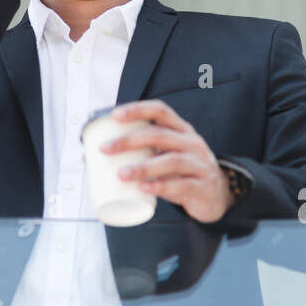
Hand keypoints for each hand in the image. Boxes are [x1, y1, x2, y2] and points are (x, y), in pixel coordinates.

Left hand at [96, 99, 234, 223]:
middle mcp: (192, 143)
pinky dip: (161, 187)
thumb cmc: (182, 172)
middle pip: (160, 135)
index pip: (160, 111)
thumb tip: (88, 156)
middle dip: (129, 140)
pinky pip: (181, 185)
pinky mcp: (202, 187)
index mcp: (181, 130)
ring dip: (143, 167)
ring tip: (121, 174)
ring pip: (171, 160)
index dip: (137, 110)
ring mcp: (199, 165)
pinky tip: (144, 189)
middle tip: (105, 149)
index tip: (114, 116)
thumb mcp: (164, 156)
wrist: (217, 196)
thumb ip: (135, 154)